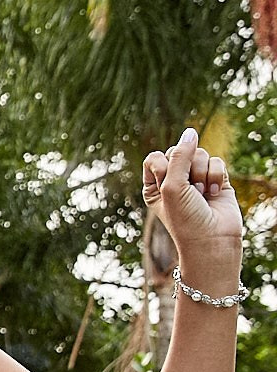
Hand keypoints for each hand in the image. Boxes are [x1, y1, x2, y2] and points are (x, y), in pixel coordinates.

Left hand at [143, 127, 244, 265]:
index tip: (167, 185)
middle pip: (178, 152)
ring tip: (202, 193)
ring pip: (199, 154)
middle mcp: (174, 180)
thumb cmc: (185, 218)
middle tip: (189, 190)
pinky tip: (214, 193)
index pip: (155, 157)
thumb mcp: (172, 186)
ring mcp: (196, 179)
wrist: (212, 240)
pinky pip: (217, 161)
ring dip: (201, 173)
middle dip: (185, 169)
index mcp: (154, 184)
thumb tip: (190, 131)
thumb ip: (179, 156)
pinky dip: (216, 175)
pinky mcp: (217, 179)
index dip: (163, 166)